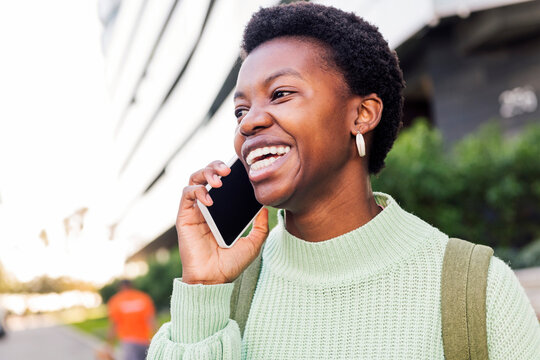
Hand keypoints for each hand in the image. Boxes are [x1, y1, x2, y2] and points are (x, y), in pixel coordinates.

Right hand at [177, 160, 268, 284]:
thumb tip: (266, 207)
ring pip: (194, 179)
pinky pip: (186, 194)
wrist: (214, 280)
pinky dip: (197, 190)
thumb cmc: (231, 264)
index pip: (224, 182)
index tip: (242, 168)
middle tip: (228, 171)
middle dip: (216, 166)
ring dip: (206, 173)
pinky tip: (209, 198)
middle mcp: (207, 207)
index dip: (230, 171)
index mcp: (222, 210)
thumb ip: (261, 226)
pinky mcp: (184, 217)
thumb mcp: (254, 243)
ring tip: (219, 180)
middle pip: (207, 175)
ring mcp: (195, 210)